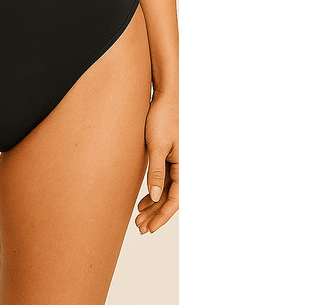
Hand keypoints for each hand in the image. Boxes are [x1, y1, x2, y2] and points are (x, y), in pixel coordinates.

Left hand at [136, 91, 177, 233]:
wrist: (166, 97)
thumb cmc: (163, 118)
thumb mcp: (156, 146)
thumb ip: (156, 172)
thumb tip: (156, 197)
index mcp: (186, 167)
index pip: (175, 200)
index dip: (162, 216)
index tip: (150, 228)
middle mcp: (184, 168)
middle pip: (171, 199)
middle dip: (156, 214)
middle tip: (140, 228)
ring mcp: (177, 163)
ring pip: (167, 191)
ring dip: (154, 205)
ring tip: (139, 217)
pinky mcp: (169, 157)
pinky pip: (164, 180)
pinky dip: (154, 192)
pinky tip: (143, 200)